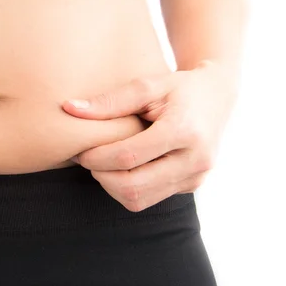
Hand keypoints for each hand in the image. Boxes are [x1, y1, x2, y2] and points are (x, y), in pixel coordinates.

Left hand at [62, 60, 237, 211]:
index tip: (80, 150)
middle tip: (87, 159)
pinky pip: (149, 199)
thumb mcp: (146, 86)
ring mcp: (196, 177)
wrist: (217, 96)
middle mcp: (195, 160)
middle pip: (132, 186)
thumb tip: (69, 108)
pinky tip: (122, 168)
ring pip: (138, 199)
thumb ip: (108, 101)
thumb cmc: (178, 87)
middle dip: (101, 175)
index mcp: (184, 131)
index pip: (128, 157)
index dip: (97, 157)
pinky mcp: (192, 186)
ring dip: (111, 185)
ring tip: (103, 163)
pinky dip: (127, 188)